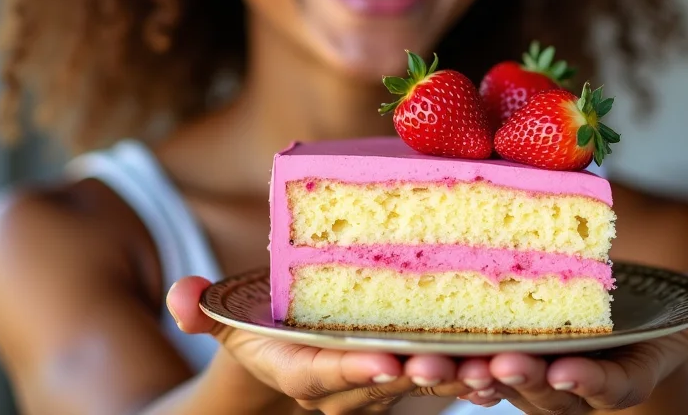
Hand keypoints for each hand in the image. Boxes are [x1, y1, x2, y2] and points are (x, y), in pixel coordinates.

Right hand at [167, 276, 472, 413]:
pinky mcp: (412, 374)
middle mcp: (344, 389)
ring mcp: (382, 387)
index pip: (324, 375)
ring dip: (457, 379)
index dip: (353, 369)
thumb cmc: (263, 327)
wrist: (291, 355)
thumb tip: (181, 297)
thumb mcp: (229, 318)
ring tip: (490, 369)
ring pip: (421, 385)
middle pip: (384, 384)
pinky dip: (475, 376)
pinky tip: (506, 366)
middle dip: (417, 374)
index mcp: (299, 369)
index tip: (384, 360)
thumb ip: (204, 310)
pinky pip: (445, 378)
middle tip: (451, 362)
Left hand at [453, 273, 687, 412]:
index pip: (605, 388)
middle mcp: (568, 386)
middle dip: (518, 379)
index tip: (569, 373)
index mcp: (616, 377)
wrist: (603, 331)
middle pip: (540, 390)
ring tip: (431, 365)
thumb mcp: (679, 313)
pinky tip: (408, 355)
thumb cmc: (641, 322)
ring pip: (493, 382)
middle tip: (495, 366)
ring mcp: (527, 378)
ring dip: (463, 375)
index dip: (588, 384)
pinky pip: (463, 367)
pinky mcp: (491, 362)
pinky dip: (439, 363)